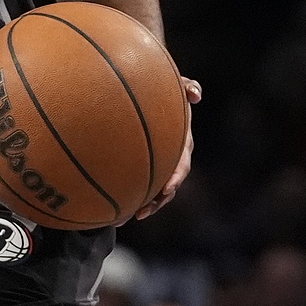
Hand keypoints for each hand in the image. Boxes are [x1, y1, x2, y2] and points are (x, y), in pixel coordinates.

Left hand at [126, 77, 201, 222]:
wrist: (146, 98)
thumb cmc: (164, 91)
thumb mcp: (176, 86)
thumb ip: (186, 86)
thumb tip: (197, 94)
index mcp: (181, 143)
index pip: (181, 165)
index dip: (175, 178)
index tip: (167, 189)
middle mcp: (172, 158)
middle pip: (166, 187)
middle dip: (155, 202)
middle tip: (140, 213)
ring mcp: (158, 165)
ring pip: (152, 192)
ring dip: (139, 206)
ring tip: (121, 220)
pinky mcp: (143, 167)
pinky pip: (137, 185)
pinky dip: (126, 197)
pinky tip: (109, 208)